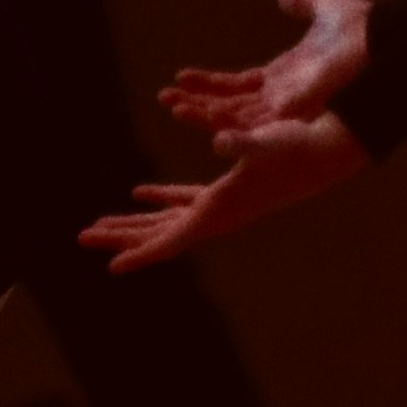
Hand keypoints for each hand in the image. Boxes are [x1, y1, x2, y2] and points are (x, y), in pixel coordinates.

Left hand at [87, 112, 366, 272]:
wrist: (324, 154)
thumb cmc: (294, 149)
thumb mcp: (265, 144)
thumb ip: (240, 143)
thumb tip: (221, 141)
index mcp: (218, 212)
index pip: (172, 241)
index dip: (142, 253)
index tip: (111, 266)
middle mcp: (215, 217)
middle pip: (158, 234)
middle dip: (121, 236)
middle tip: (82, 236)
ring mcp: (220, 207)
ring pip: (166, 220)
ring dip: (134, 222)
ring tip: (99, 225)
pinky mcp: (225, 192)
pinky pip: (184, 201)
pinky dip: (161, 199)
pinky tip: (140, 193)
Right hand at [154, 0, 376, 144]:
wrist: (383, 35)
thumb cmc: (362, 28)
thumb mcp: (323, 10)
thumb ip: (302, 4)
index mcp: (286, 76)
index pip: (239, 85)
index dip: (210, 83)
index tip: (182, 76)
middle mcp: (284, 97)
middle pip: (231, 106)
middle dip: (197, 103)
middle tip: (165, 97)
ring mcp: (289, 106)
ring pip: (236, 118)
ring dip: (201, 113)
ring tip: (171, 106)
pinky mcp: (294, 109)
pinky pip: (254, 123)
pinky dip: (224, 122)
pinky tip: (198, 116)